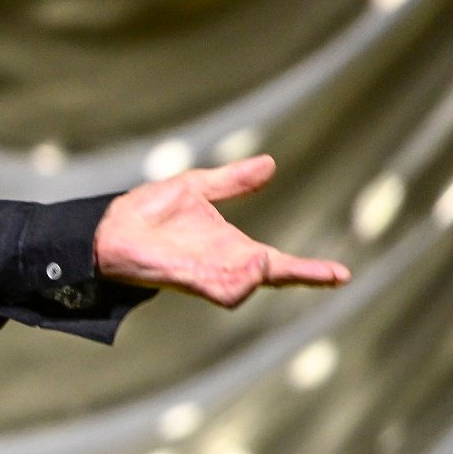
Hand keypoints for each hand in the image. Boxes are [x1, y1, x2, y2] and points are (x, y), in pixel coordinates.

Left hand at [95, 154, 348, 307]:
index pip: (281, 263)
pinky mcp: (190, 281)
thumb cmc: (148, 212)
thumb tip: (270, 164)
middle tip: (335, 274)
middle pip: (276, 278)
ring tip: (263, 257)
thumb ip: (232, 181)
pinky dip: (239, 280)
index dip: (311, 269)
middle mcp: (227, 267)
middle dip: (305, 276)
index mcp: (234, 249)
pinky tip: (250, 263)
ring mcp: (209, 276)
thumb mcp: (197, 188)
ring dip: (260, 272)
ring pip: (248, 285)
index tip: (343, 274)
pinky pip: (223, 289)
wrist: (109, 228)